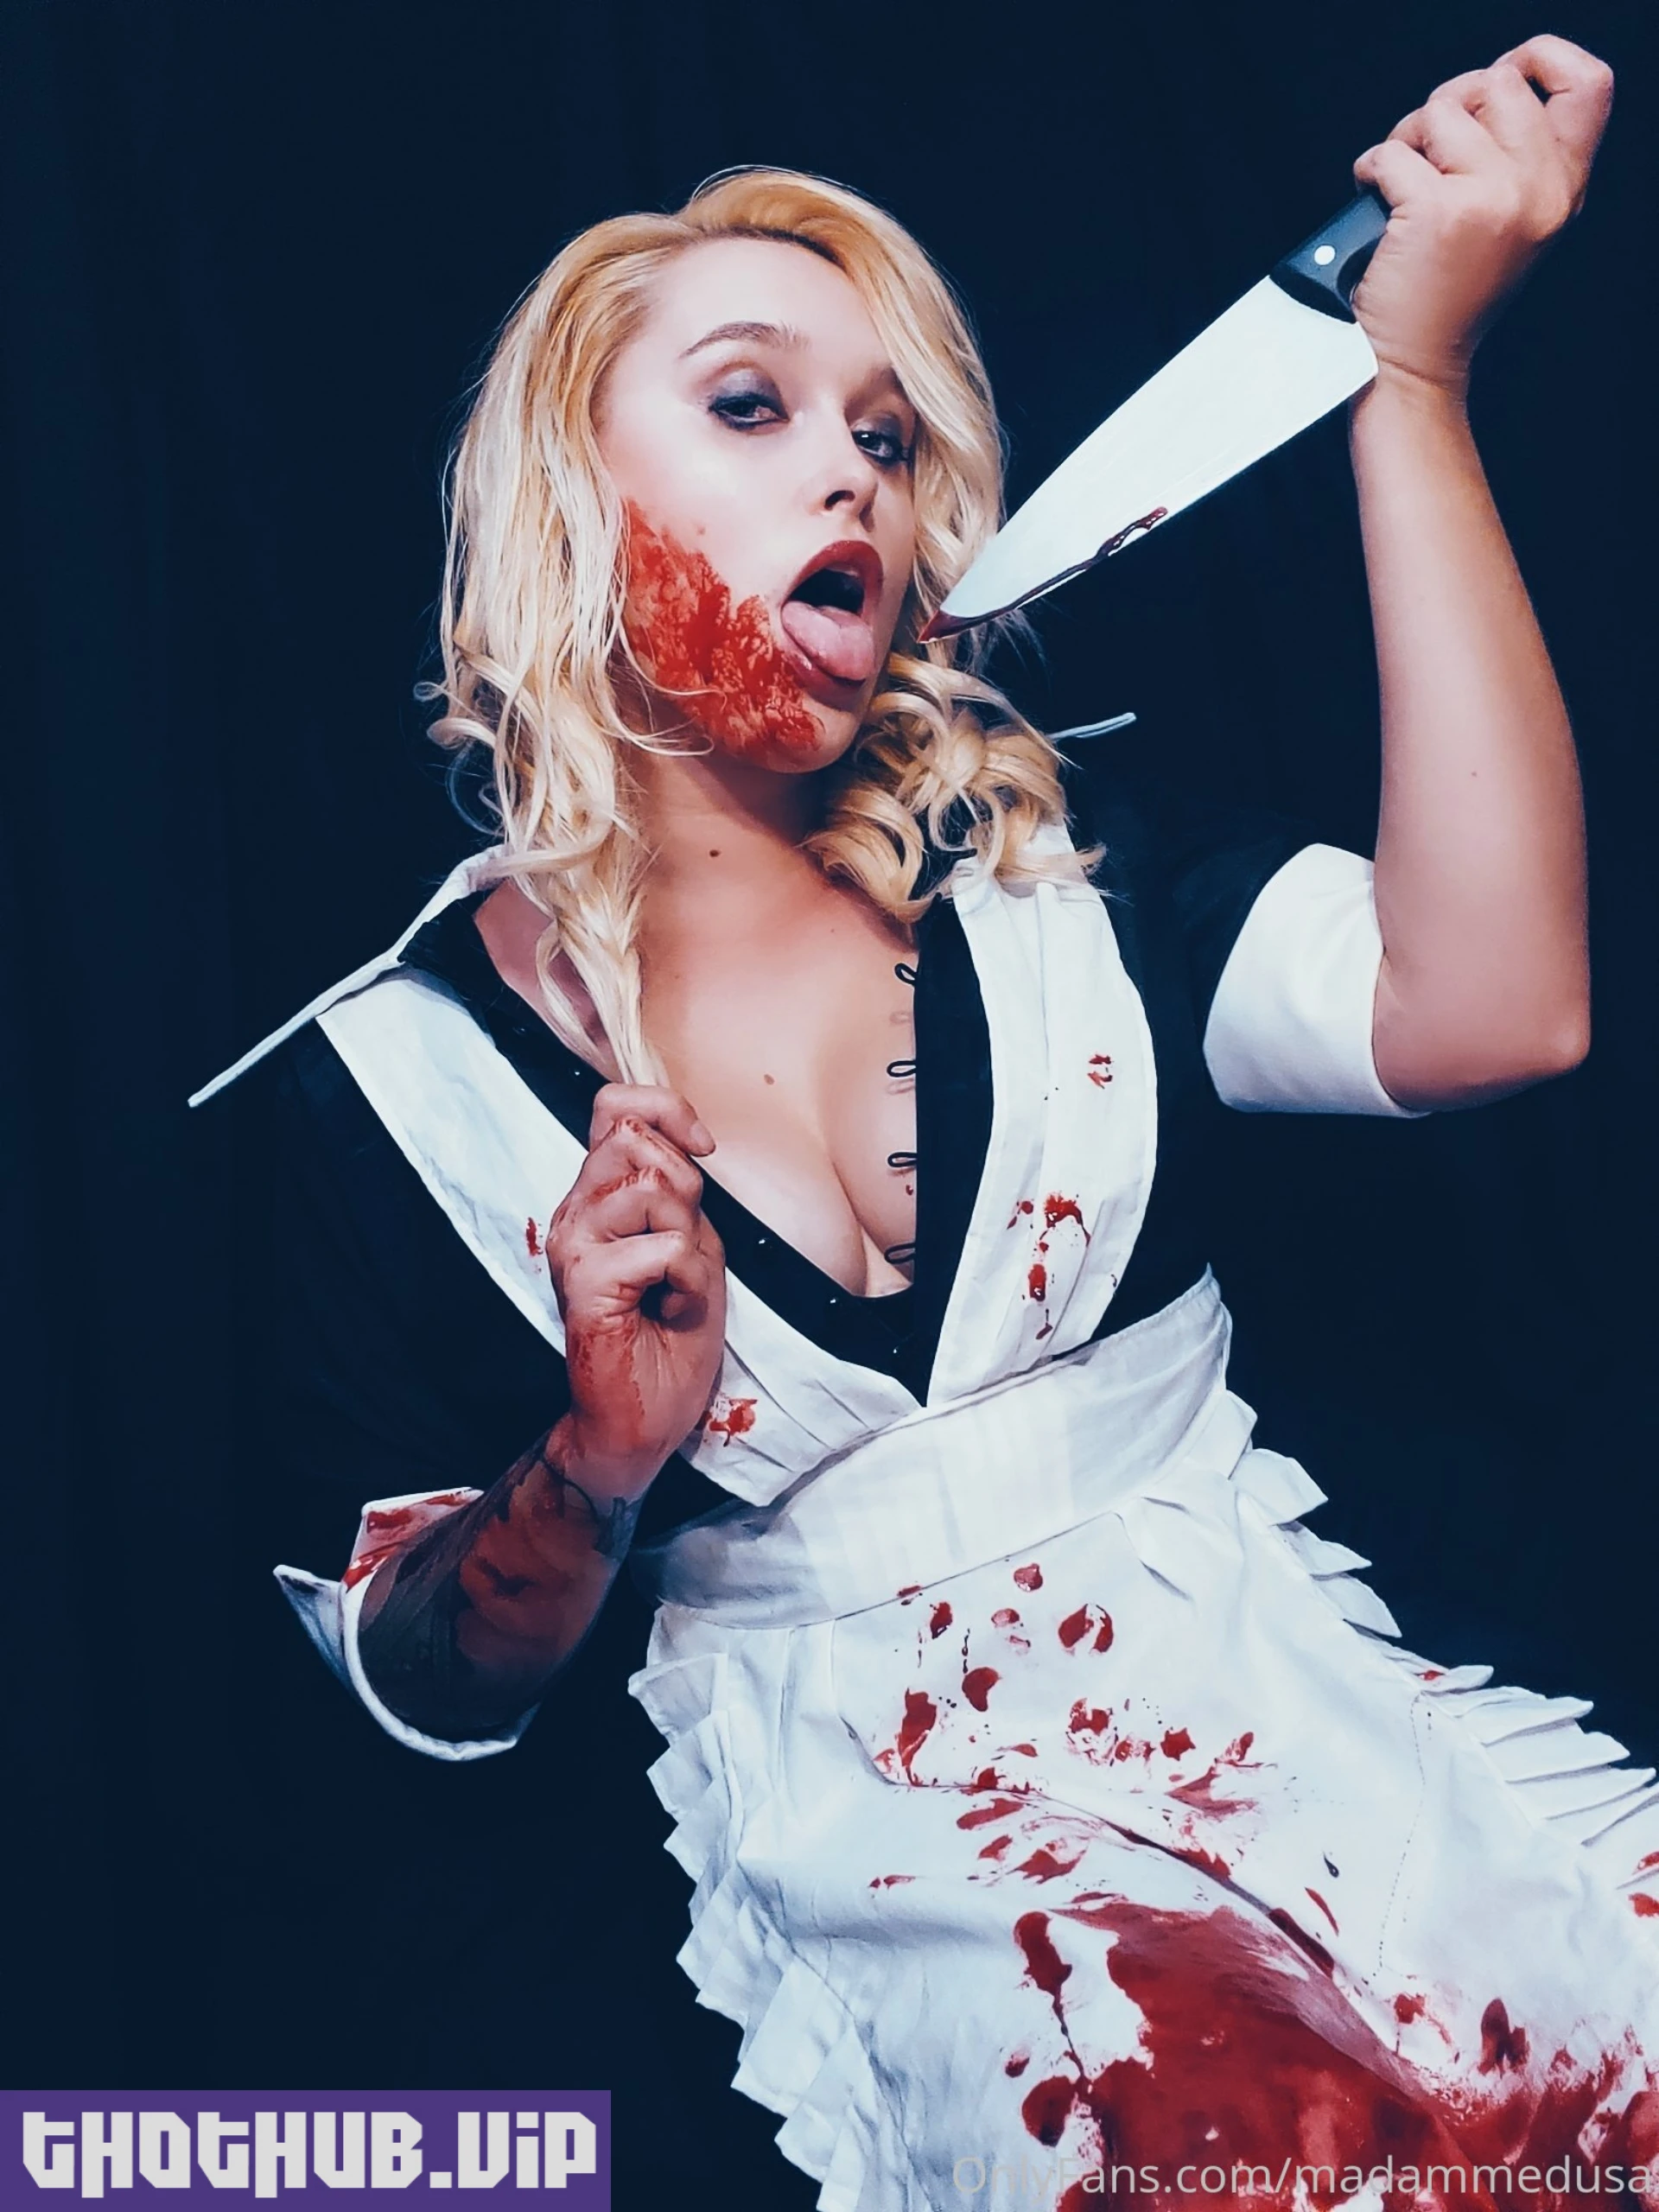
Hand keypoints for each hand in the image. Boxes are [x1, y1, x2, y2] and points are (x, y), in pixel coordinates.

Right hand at [541, 1085, 726, 1493]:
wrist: (643, 1418)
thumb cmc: (669, 1338)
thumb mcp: (694, 1246)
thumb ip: (680, 1193)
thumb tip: (683, 1142)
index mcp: (596, 1199)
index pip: (614, 1109)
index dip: (665, 1109)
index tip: (703, 1146)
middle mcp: (575, 1214)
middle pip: (632, 1139)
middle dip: (683, 1185)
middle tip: (683, 1245)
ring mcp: (573, 1246)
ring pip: (647, 1188)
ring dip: (685, 1235)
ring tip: (675, 1281)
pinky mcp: (584, 1283)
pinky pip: (664, 1247)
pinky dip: (688, 1278)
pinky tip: (670, 1307)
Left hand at [1350, 35, 1612, 397]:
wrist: (1414, 366)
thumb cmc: (1446, 295)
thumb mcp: (1511, 222)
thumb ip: (1518, 156)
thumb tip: (1490, 86)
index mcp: (1562, 189)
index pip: (1589, 84)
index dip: (1540, 60)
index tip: (1501, 77)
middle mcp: (1538, 189)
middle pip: (1497, 83)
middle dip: (1449, 106)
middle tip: (1428, 156)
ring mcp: (1492, 197)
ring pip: (1440, 110)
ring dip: (1406, 139)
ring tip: (1403, 187)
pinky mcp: (1438, 210)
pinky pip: (1391, 152)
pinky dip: (1371, 172)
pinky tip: (1377, 204)